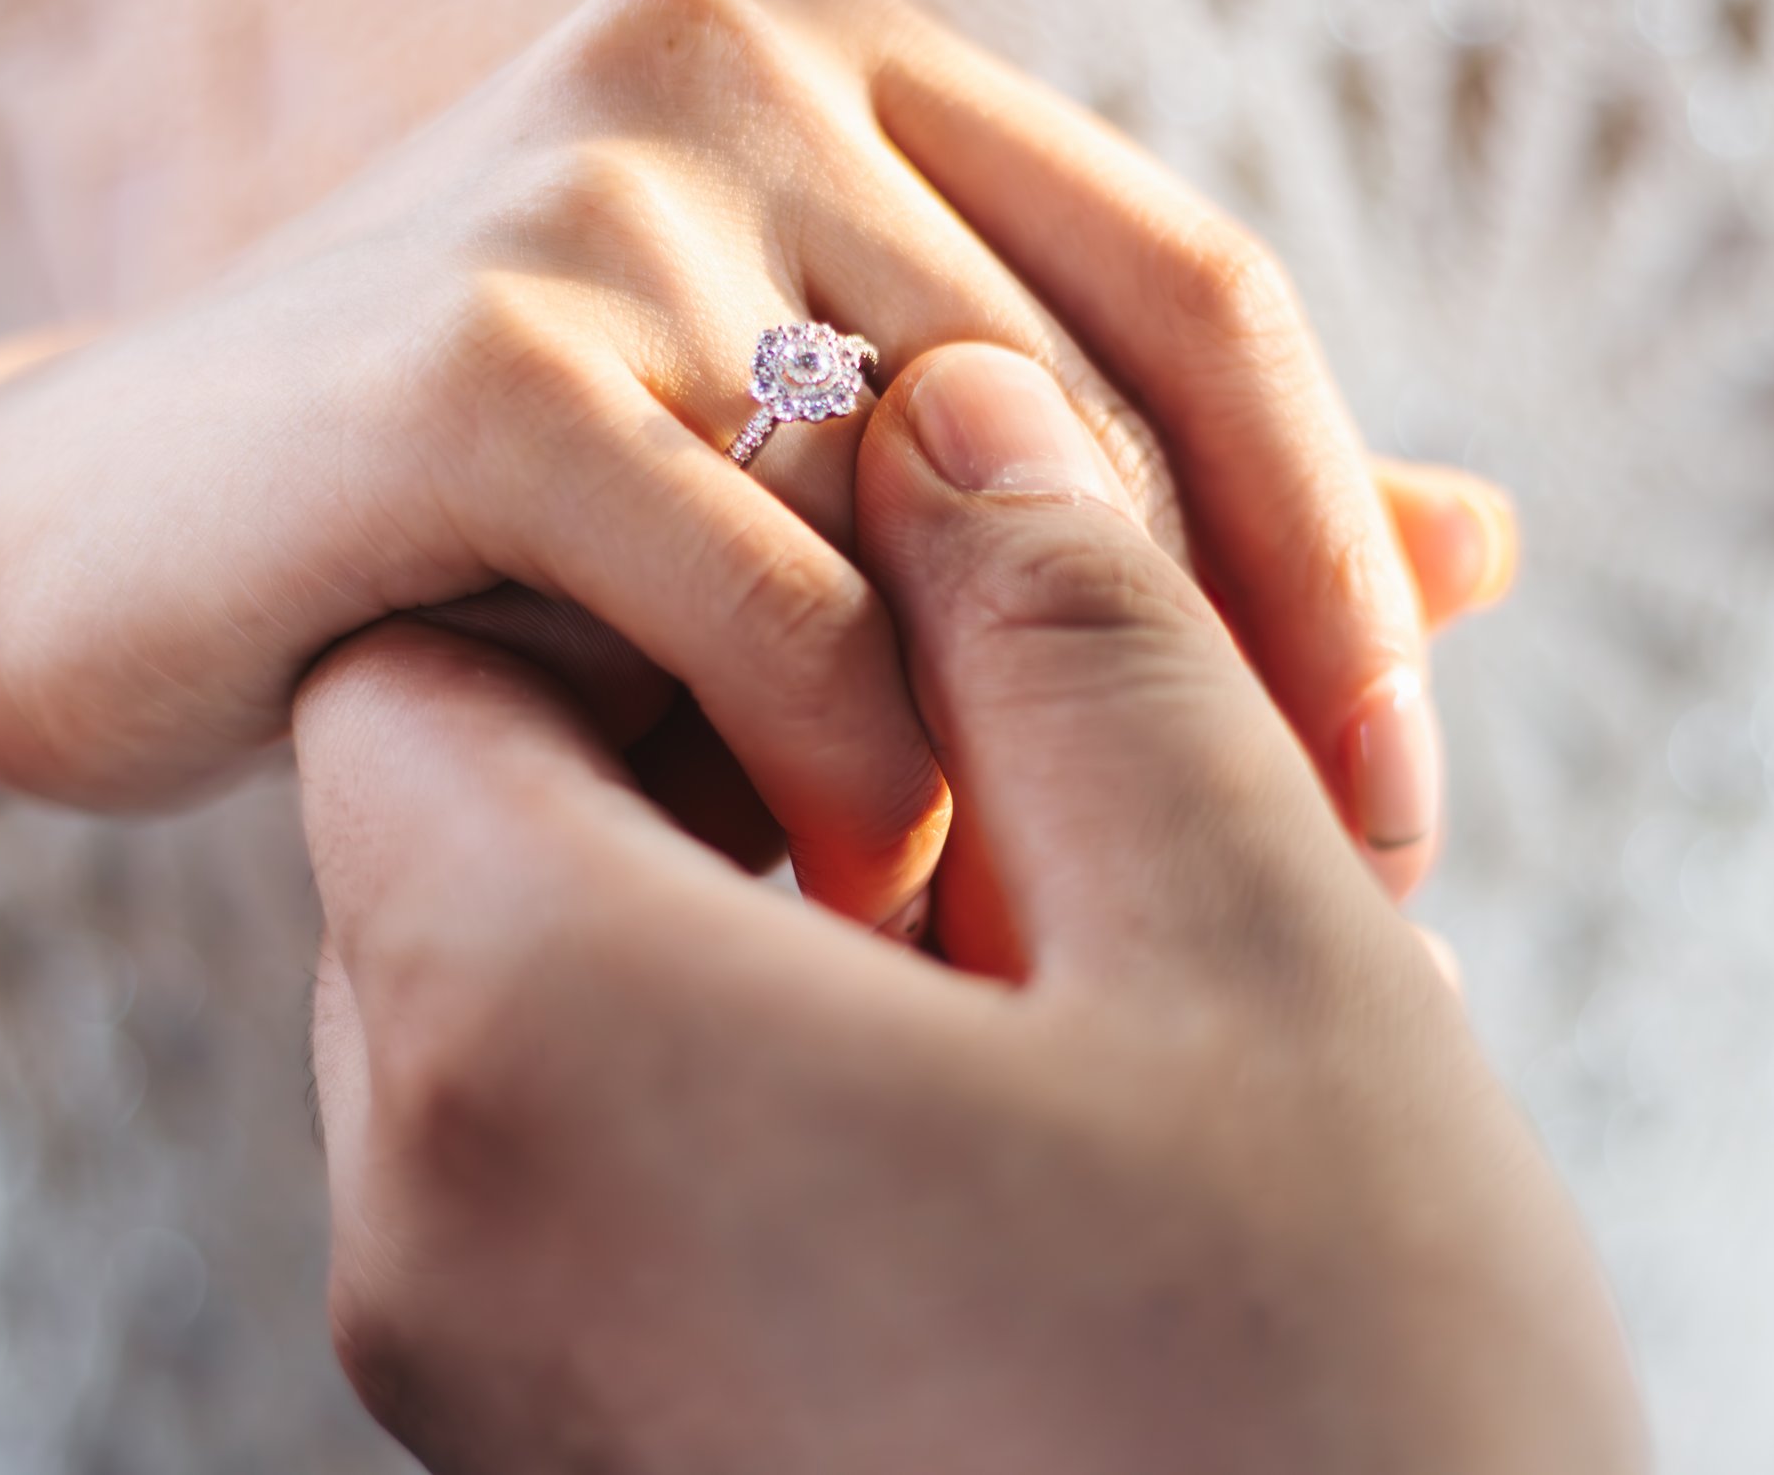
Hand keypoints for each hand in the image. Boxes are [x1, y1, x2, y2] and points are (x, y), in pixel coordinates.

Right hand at [0, 0, 1481, 931]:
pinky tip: (855, 902)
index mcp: (846, 55)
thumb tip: (1496, 536)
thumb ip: (1129, 494)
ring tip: (1037, 946)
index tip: (1396, 808)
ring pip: (943, 530)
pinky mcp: (468, 355)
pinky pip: (775, 607)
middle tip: (1267, 933)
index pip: (1194, 303)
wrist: (77, 554)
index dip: (1328, 564)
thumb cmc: (478, 532)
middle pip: (1091, 427)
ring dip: (1022, 773)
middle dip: (1198, 710)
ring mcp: (599, 180)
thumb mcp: (815, 479)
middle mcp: (736, 56)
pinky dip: (844, 781)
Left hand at [298, 343, 1637, 1474]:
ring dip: (775, 900)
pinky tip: (1028, 1084)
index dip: (637, 566)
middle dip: (731, 726)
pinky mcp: (576, 1463)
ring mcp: (484, 1376)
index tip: (869, 578)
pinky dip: (767, 1069)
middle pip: (477, 823)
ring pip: (553, 995)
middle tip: (1013, 731)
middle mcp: (432, 1222)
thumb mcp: (1252, 934)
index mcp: (542, 1038)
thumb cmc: (1341, 1396)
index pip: (432, 656)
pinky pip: (600, 1167)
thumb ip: (1067, 621)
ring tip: (1065, 921)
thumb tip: (941, 404)